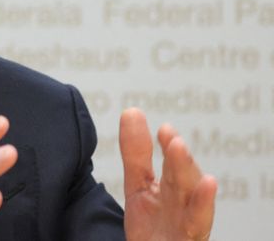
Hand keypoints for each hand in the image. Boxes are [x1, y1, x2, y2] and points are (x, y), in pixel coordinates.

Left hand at [120, 108, 216, 240]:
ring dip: (188, 178)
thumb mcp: (138, 186)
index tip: (165, 130)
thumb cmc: (152, 226)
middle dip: (180, 162)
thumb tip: (131, 111)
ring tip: (181, 152)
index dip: (169, 150)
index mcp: (172, 190)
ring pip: (191, 202)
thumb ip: (136, 153)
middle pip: (182, 183)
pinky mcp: (188, 240)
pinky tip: (208, 185)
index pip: (170, 168)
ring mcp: (187, 225)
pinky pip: (196, 227)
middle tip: (174, 140)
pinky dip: (202, 207)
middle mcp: (184, 206)